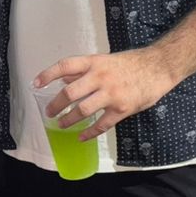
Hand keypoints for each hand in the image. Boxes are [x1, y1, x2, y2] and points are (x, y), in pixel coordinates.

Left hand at [36, 49, 179, 140]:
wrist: (159, 67)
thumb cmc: (132, 63)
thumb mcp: (105, 60)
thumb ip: (85, 70)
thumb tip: (64, 78)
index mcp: (95, 62)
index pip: (65, 66)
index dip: (48, 74)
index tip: (36, 83)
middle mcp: (100, 77)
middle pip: (70, 92)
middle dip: (55, 105)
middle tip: (49, 113)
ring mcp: (111, 94)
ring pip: (82, 110)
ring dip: (69, 120)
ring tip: (61, 124)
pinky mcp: (122, 108)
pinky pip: (101, 124)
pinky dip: (89, 132)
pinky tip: (81, 136)